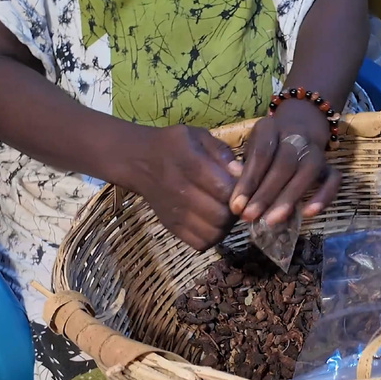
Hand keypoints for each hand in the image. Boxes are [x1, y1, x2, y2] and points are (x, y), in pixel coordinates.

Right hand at [133, 125, 241, 250]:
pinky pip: (200, 243)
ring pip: (213, 233)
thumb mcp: (198, 136)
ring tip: (225, 212)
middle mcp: (181, 192)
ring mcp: (175, 213)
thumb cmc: (174, 145)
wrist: (139, 161)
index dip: (240, 191)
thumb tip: (240, 173)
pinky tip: (212, 223)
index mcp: (191, 165)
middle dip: (235, 211)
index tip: (241, 186)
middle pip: (221, 215)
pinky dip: (212, 237)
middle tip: (236, 202)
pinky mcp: (171, 226)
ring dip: (226, 226)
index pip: (224, 189)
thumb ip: (221, 152)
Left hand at [229, 100, 340, 224]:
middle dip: (266, 194)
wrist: (300, 125)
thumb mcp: (250, 148)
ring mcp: (316, 150)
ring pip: (307, 171)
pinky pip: (333, 180)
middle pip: (284, 164)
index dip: (249, 181)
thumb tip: (232, 183)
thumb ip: (243, 166)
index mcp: (270, 128)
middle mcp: (296, 136)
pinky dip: (323, 197)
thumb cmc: (267, 145)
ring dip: (289, 198)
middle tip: (250, 217)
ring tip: (271, 221)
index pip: (261, 153)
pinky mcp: (330, 164)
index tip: (236, 206)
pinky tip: (307, 214)